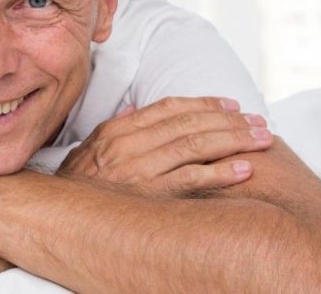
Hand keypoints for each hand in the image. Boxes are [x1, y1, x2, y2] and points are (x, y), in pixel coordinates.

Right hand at [57, 96, 272, 196]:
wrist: (58, 216)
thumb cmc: (78, 185)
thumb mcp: (90, 149)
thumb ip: (116, 127)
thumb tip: (135, 108)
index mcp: (117, 131)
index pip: (169, 108)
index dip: (204, 104)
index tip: (230, 104)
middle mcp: (128, 146)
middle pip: (188, 124)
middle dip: (228, 120)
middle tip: (258, 121)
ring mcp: (138, 170)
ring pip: (194, 146)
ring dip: (233, 141)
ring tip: (262, 140)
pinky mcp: (148, 195)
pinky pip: (190, 180)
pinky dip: (221, 173)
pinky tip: (245, 170)